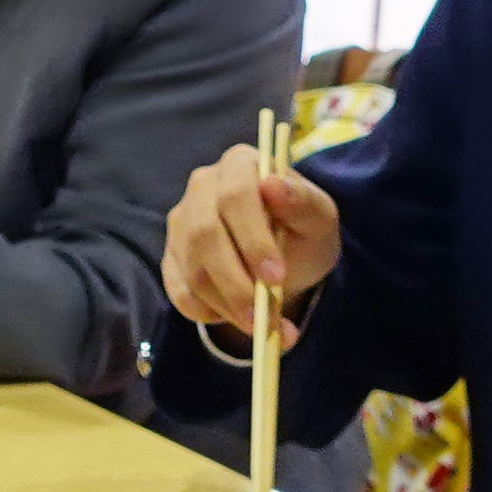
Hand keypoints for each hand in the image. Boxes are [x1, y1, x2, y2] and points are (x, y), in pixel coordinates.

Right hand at [161, 143, 342, 342]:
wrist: (286, 260)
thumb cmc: (303, 231)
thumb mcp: (319, 218)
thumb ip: (303, 201)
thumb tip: (272, 184)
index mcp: (239, 164)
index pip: (236, 197)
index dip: (253, 240)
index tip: (275, 277)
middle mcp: (202, 187)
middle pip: (204, 235)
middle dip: (235, 283)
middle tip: (263, 318)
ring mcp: (181, 222)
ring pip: (192, 269)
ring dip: (227, 306)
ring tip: (262, 327)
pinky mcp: (172, 257)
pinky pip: (179, 291)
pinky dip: (208, 313)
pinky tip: (237, 318)